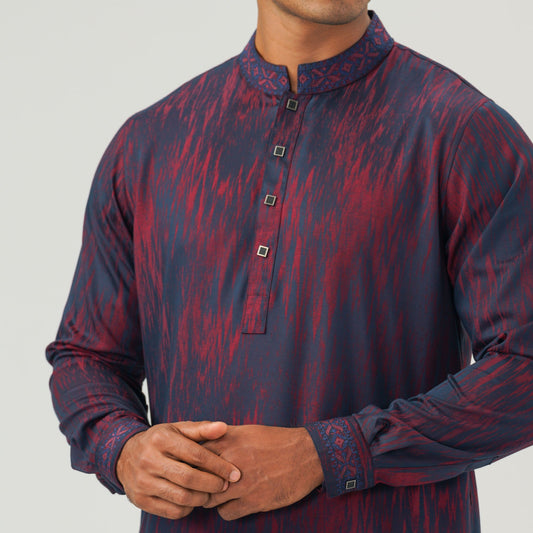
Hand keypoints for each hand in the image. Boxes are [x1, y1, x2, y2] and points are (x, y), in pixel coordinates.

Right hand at [116, 420, 241, 519]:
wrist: (125, 455)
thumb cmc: (160, 441)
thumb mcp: (178, 429)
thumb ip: (202, 429)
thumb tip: (223, 427)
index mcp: (161, 439)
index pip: (196, 455)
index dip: (218, 465)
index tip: (234, 472)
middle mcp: (149, 460)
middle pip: (189, 478)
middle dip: (212, 484)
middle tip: (225, 485)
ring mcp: (143, 482)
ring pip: (181, 497)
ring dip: (202, 498)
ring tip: (211, 493)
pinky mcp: (140, 500)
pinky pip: (171, 510)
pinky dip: (188, 508)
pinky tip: (194, 499)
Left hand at [201, 425, 323, 519]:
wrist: (307, 454)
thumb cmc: (277, 440)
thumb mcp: (248, 431)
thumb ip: (224, 437)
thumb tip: (204, 443)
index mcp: (229, 440)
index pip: (195, 455)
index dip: (192, 463)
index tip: (193, 468)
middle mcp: (232, 461)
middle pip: (198, 478)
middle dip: (198, 483)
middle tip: (200, 485)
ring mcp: (242, 483)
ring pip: (209, 498)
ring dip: (211, 498)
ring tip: (217, 495)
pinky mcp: (253, 501)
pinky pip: (226, 513)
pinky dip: (226, 510)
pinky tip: (233, 503)